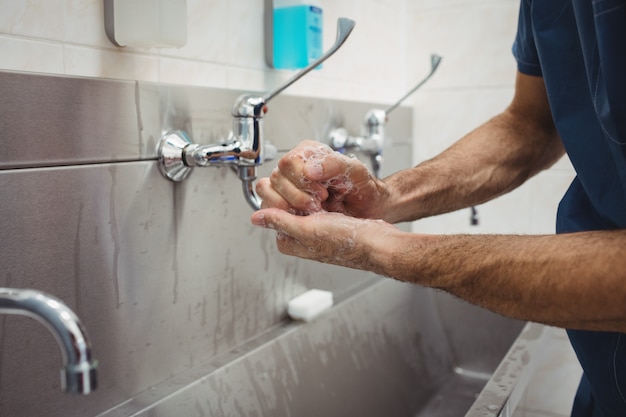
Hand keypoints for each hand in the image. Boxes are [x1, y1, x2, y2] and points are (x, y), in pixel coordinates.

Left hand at [251, 208, 398, 271]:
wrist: (376, 242)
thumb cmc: (346, 241)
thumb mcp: (308, 230)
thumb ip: (280, 223)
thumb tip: (256, 218)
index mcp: (288, 242)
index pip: (272, 210)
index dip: (282, 197)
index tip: (299, 196)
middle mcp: (298, 236)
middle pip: (284, 203)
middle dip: (296, 194)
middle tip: (315, 199)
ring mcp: (312, 228)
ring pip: (299, 199)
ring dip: (309, 192)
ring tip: (324, 199)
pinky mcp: (326, 219)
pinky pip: (315, 199)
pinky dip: (319, 194)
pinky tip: (329, 196)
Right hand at [256, 140, 387, 217]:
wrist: (368, 207)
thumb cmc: (363, 188)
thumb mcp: (356, 171)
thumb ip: (334, 165)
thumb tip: (309, 170)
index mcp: (308, 154)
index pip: (288, 162)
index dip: (301, 180)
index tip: (322, 191)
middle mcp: (295, 168)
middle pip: (276, 178)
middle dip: (297, 195)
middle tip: (318, 203)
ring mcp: (288, 186)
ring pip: (267, 191)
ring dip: (287, 204)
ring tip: (311, 210)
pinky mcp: (285, 204)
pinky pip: (269, 206)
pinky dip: (282, 213)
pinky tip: (302, 216)